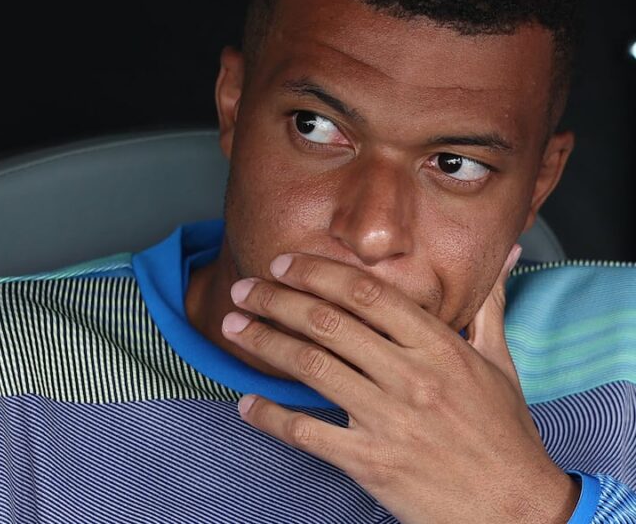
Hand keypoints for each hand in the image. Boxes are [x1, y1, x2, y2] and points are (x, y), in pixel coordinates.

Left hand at [221, 246, 579, 523]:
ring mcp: (390, 420)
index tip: (282, 264)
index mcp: (440, 347)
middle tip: (243, 289)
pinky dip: (270, 416)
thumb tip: (504, 255)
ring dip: (264, 342)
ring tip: (233, 326)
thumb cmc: (506, 436)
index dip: (317, 273)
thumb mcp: (502, 365)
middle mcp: (412, 377)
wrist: (519, 513)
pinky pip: (307, 432)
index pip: (366, 293)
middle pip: (328, 322)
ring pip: (311, 367)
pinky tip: (246, 404)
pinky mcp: (372, 463)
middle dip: (276, 299)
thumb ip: (488, 307)